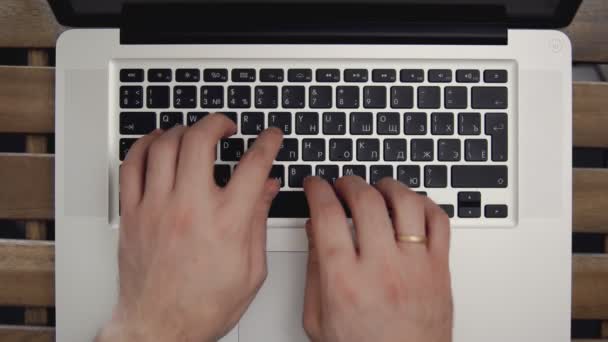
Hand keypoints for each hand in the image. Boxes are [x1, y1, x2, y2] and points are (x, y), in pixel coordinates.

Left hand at [97, 114, 282, 341]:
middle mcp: (190, 209)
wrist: (160, 327)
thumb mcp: (251, 270)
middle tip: (226, 126)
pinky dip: (144, 145)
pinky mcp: (133, 214)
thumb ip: (258, 221)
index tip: (270, 136)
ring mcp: (157, 208)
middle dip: (217, 123)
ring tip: (193, 133)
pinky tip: (156, 142)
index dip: (267, 142)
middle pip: (201, 141)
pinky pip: (132, 165)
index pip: (253, 165)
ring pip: (164, 146)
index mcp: (226, 223)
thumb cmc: (203, 306)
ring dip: (182, 130)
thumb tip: (268, 187)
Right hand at [302, 176, 452, 341]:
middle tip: (342, 185)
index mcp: (345, 281)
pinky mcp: (440, 268)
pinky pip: (439, 220)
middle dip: (349, 182)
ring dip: (387, 185)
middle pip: (365, 200)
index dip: (318, 190)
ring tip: (377, 188)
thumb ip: (313, 270)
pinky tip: (410, 205)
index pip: (327, 215)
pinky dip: (424, 203)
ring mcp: (415, 266)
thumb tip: (313, 230)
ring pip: (406, 202)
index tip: (315, 185)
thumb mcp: (318, 319)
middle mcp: (382, 269)